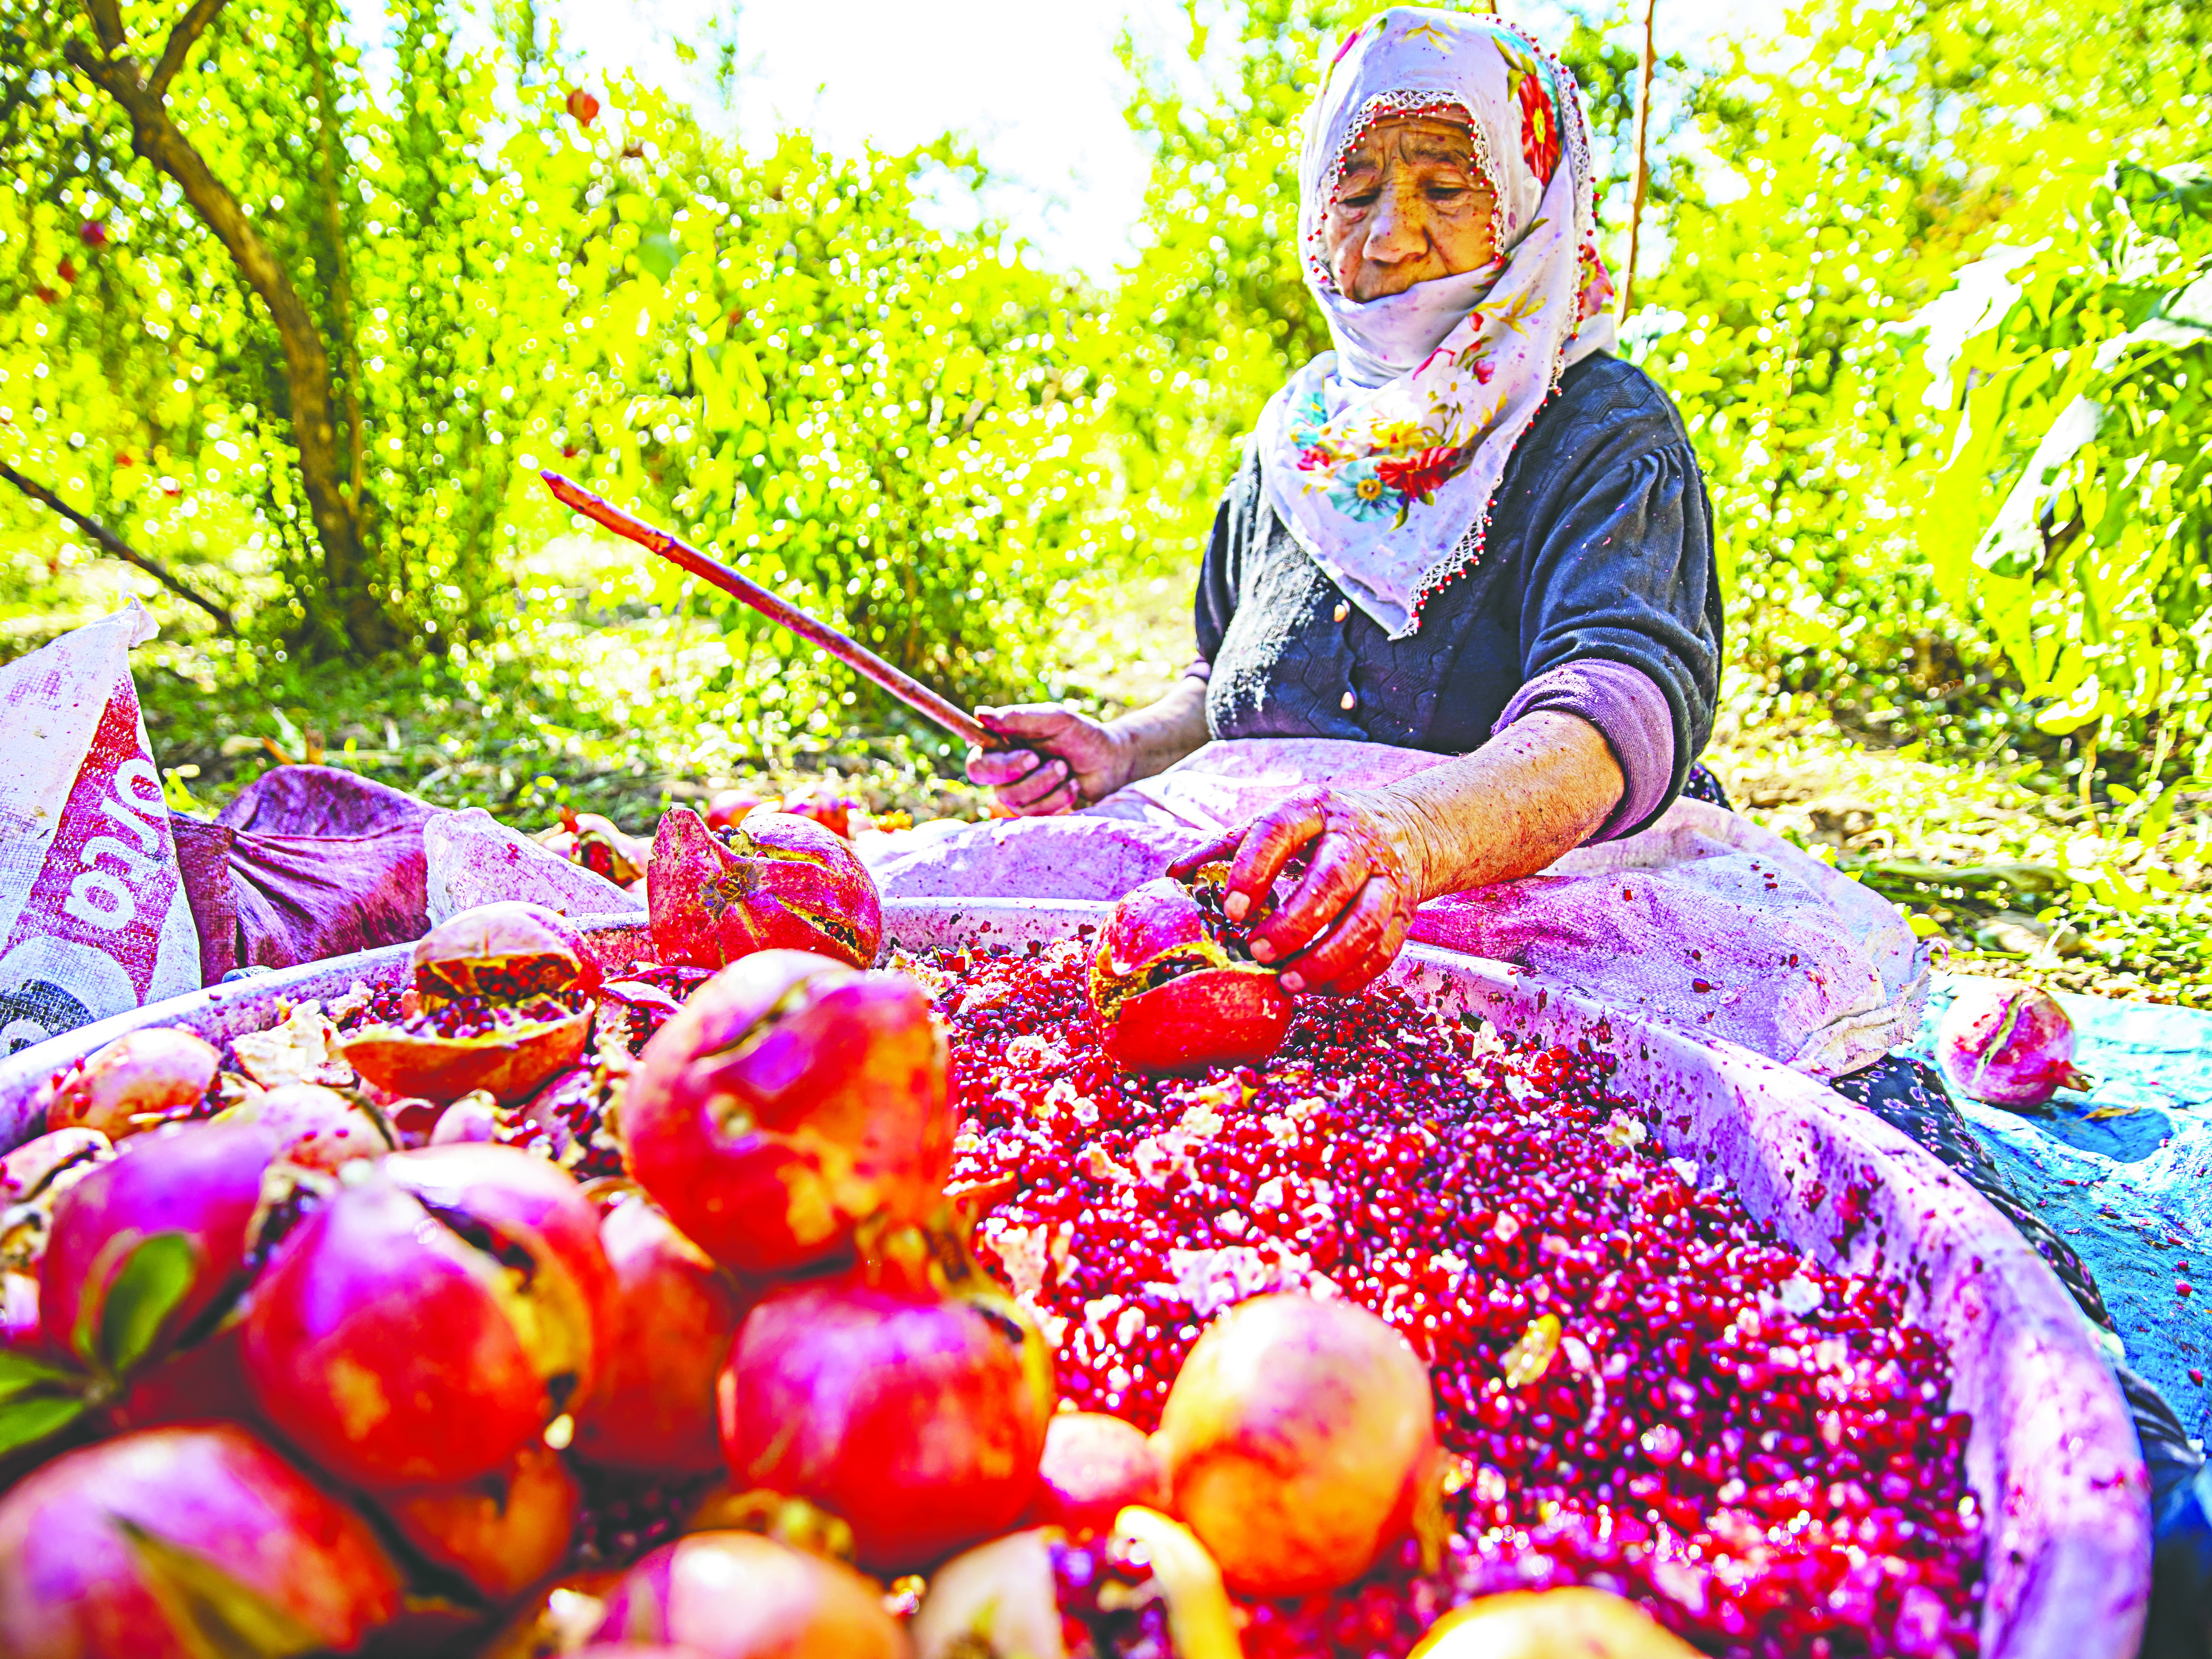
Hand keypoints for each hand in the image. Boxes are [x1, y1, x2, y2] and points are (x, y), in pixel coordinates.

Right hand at [965, 704, 1128, 817]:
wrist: (1108, 761)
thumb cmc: (1080, 735)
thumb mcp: (1055, 719)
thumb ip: (1019, 718)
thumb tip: (980, 714)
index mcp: (1001, 748)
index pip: (977, 765)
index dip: (997, 766)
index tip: (1031, 755)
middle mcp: (1004, 774)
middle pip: (996, 788)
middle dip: (1027, 776)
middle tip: (1055, 762)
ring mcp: (1019, 795)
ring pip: (1017, 801)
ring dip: (1048, 783)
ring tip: (1067, 768)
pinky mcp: (1036, 812)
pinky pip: (1037, 814)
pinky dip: (1060, 797)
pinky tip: (1073, 785)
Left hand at [1168, 787, 1422, 995]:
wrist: (1404, 828)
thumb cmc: (1320, 833)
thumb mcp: (1278, 823)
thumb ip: (1227, 847)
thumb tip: (1175, 876)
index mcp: (1313, 810)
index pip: (1281, 832)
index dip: (1254, 870)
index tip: (1231, 910)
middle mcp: (1355, 840)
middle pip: (1331, 881)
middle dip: (1293, 923)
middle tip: (1257, 952)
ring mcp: (1387, 876)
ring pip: (1365, 921)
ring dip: (1326, 958)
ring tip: (1289, 981)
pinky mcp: (1406, 911)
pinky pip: (1385, 950)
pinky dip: (1354, 975)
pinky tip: (1322, 988)